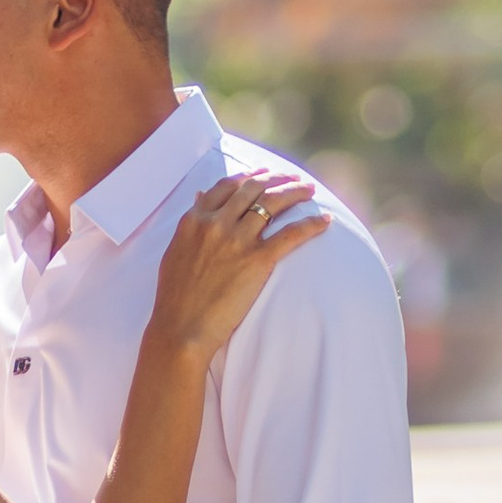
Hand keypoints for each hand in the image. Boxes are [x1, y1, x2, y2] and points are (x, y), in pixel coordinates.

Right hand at [150, 173, 327, 358]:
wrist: (182, 328)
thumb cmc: (175, 296)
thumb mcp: (176, 251)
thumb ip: (191, 222)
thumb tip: (200, 196)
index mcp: (195, 220)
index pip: (227, 186)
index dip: (249, 176)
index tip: (264, 174)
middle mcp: (216, 224)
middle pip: (253, 188)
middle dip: (277, 178)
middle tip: (293, 178)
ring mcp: (237, 240)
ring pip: (273, 203)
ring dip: (295, 191)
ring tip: (309, 189)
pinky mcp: (257, 260)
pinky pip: (291, 234)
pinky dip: (311, 224)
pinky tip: (325, 220)